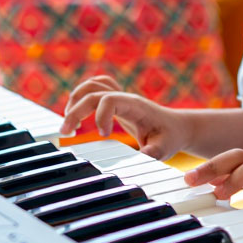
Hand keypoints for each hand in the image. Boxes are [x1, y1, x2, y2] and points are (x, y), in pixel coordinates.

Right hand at [59, 76, 189, 159]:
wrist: (176, 127)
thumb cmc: (170, 136)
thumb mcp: (166, 147)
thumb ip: (155, 152)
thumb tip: (144, 156)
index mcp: (135, 106)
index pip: (109, 99)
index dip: (101, 115)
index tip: (103, 136)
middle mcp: (125, 97)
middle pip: (93, 93)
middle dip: (75, 111)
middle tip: (65, 133)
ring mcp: (120, 97)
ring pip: (90, 86)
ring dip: (75, 102)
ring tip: (69, 126)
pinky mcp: (116, 101)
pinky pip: (95, 88)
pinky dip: (80, 98)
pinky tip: (77, 117)